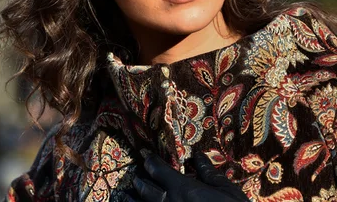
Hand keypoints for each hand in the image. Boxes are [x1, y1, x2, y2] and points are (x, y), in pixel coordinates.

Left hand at [130, 150, 248, 201]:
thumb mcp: (226, 191)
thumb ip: (208, 173)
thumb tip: (197, 156)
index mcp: (183, 189)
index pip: (158, 170)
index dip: (151, 162)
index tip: (147, 156)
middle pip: (144, 189)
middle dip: (139, 181)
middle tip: (136, 177)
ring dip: (132, 200)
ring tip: (126, 195)